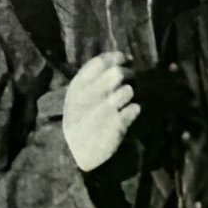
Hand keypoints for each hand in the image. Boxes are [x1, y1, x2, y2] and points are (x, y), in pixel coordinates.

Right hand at [61, 53, 137, 170]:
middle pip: (117, 73)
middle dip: (129, 75)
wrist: (73, 151)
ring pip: (128, 91)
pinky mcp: (116, 125)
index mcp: (78, 85)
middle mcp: (89, 96)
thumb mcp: (76, 95)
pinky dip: (134, 110)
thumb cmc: (78, 118)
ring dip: (131, 94)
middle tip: (132, 80)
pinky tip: (129, 113)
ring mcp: (103, 111)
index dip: (117, 57)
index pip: (100, 62)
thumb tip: (122, 58)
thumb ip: (93, 78)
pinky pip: (134, 109)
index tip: (127, 59)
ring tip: (127, 100)